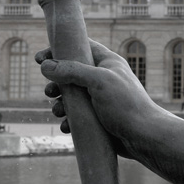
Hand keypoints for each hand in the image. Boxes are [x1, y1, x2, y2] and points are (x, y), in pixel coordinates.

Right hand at [36, 40, 154, 145]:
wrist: (143, 136)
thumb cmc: (126, 105)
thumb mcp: (99, 81)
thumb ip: (72, 71)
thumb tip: (46, 65)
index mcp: (108, 63)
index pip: (81, 47)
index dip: (60, 50)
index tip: (40, 59)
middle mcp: (104, 78)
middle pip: (71, 74)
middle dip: (56, 83)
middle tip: (50, 92)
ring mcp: (101, 99)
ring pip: (71, 97)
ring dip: (60, 104)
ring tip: (59, 112)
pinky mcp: (98, 117)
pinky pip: (77, 116)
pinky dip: (69, 120)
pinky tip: (68, 127)